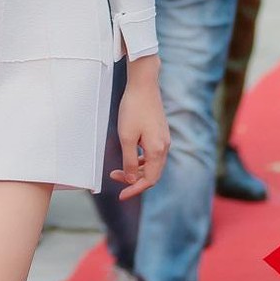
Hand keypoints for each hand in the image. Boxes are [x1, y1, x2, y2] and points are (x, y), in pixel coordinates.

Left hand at [113, 58, 169, 200]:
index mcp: (157, 150)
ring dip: (136, 170)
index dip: (135, 189)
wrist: (143, 84)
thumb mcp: (127, 138)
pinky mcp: (160, 132)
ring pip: (152, 164)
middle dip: (134, 180)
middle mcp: (164, 146)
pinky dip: (141, 160)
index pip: (149, 180)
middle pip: (152, 174)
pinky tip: (130, 157)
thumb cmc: (133, 109)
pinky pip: (152, 154)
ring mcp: (164, 139)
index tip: (121, 195)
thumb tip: (132, 179)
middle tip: (114, 177)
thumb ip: (130, 161)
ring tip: (118, 169)